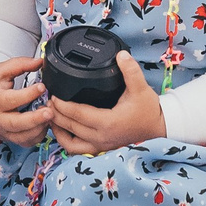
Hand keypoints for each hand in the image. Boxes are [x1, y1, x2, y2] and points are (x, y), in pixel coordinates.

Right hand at [0, 56, 51, 144]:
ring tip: (49, 116)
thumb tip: (39, 62)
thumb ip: (19, 65)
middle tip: (49, 111)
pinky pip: (25, 143)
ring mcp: (3, 130)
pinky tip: (43, 125)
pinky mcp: (9, 137)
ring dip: (39, 129)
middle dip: (35, 119)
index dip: (28, 94)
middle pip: (16, 124)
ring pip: (22, 137)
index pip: (12, 99)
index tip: (42, 87)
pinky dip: (37, 137)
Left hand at [47, 52, 166, 154]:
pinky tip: (62, 129)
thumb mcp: (141, 88)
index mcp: (108, 122)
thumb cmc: (149, 110)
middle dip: (55, 113)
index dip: (62, 105)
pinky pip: (77, 150)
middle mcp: (101, 137)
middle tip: (46, 101)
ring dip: (58, 129)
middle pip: (70, 127)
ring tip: (50, 115)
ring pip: (70, 142)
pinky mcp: (101, 148)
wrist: (159, 127)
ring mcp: (100, 145)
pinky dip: (66, 141)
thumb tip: (121, 55)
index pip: (77, 114)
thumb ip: (130, 70)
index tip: (52, 95)